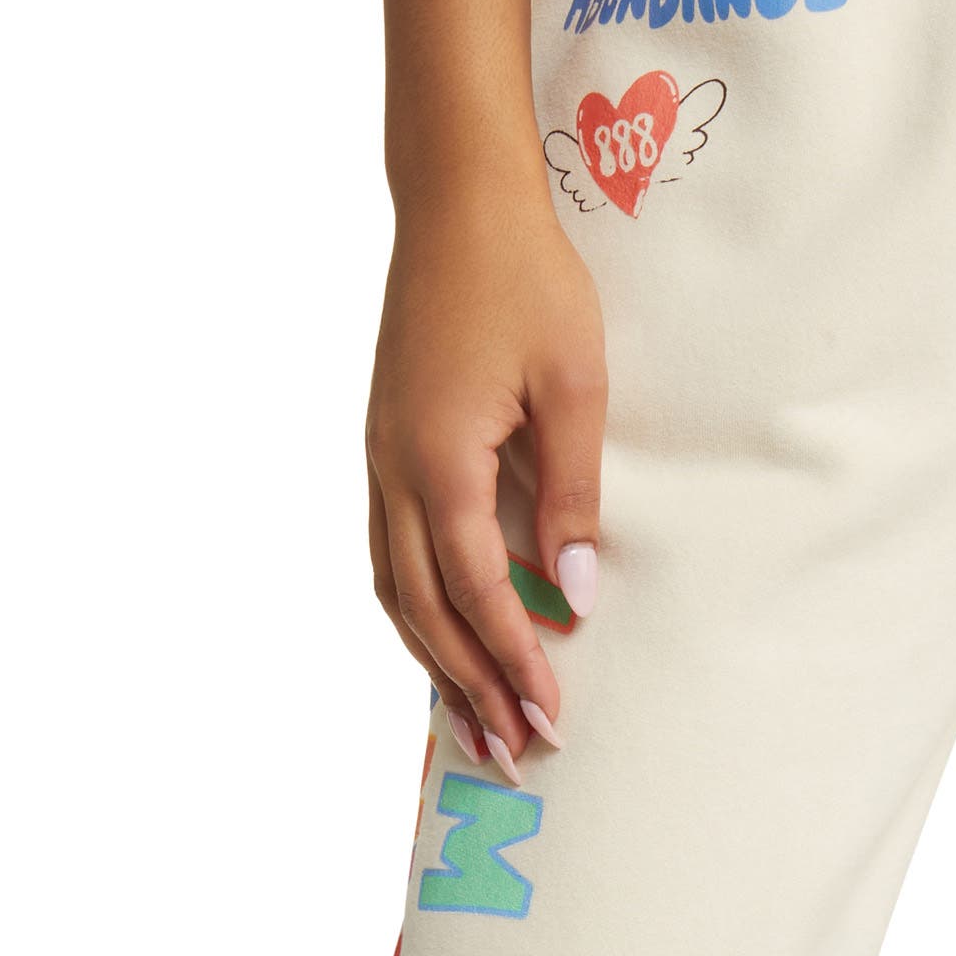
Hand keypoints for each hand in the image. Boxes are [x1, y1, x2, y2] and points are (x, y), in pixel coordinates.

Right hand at [365, 174, 603, 771]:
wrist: (455, 203)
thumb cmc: (525, 280)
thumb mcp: (573, 384)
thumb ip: (572, 493)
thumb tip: (577, 591)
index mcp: (438, 461)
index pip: (477, 591)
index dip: (514, 660)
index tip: (550, 714)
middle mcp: (392, 472)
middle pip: (423, 611)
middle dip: (470, 687)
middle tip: (514, 752)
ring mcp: (378, 460)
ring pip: (393, 590)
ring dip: (434, 662)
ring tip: (473, 724)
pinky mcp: (382, 446)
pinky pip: (387, 554)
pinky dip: (414, 611)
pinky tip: (441, 640)